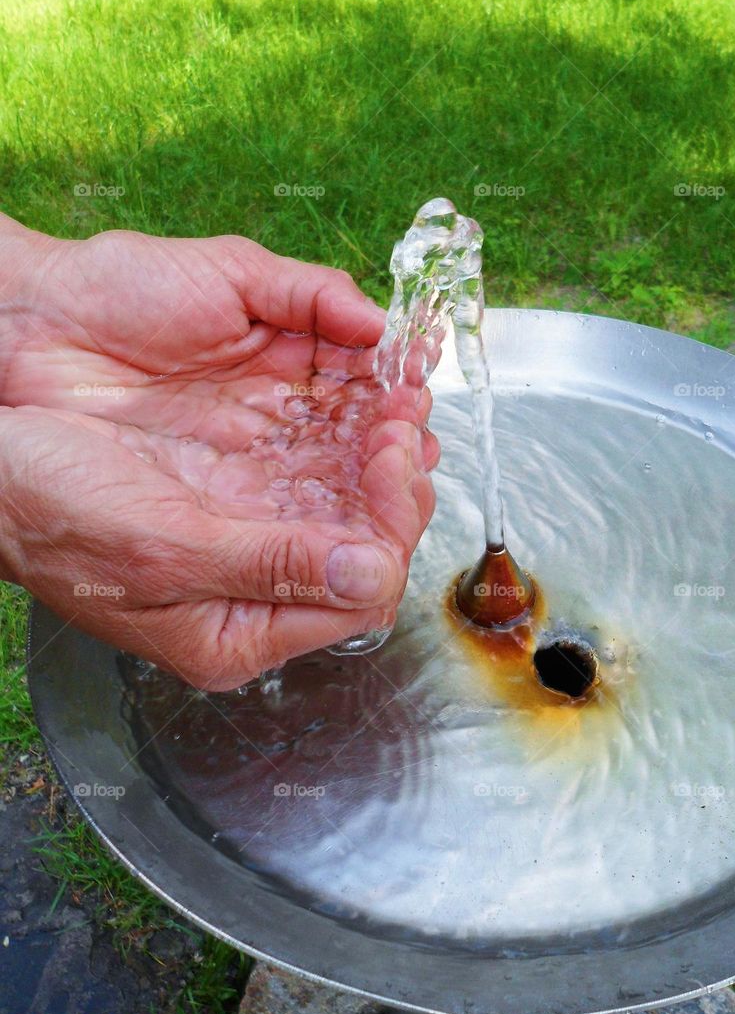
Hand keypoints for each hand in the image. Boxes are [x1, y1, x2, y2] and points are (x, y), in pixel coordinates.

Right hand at [0, 220, 438, 688]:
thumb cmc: (50, 510)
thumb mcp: (159, 548)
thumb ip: (270, 566)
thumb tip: (368, 574)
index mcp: (238, 632)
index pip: (356, 596)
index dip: (391, 530)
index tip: (395, 464)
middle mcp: (258, 582)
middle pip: (365, 544)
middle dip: (396, 484)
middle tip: (406, 423)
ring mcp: (254, 524)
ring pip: (350, 493)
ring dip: (380, 444)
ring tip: (399, 395)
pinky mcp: (242, 472)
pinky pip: (317, 450)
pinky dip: (347, 414)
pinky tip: (363, 382)